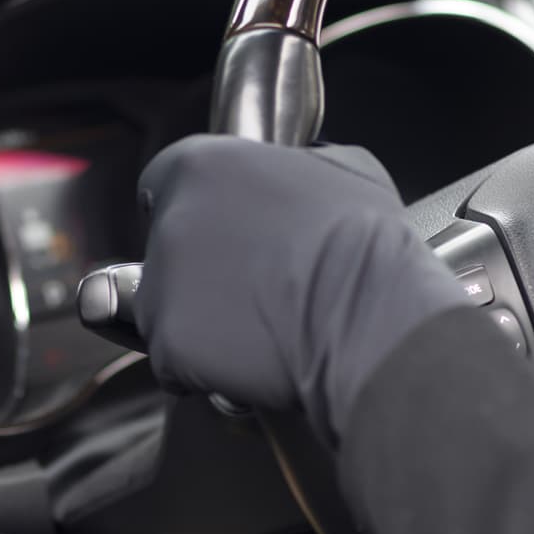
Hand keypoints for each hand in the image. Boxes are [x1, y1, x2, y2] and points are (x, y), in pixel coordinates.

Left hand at [136, 135, 468, 444]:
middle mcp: (172, 221)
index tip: (216, 230)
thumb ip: (294, 166)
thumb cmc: (364, 244)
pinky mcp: (170, 345)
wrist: (372, 319)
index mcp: (201, 166)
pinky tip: (249, 359)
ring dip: (196, 319)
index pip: (163, 184)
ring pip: (161, 307)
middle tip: (246, 284)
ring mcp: (164, 286)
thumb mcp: (342, 170)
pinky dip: (203, 368)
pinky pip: (174, 360)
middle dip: (196, 268)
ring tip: (251, 327)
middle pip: (164, 249)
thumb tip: (299, 174)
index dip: (193, 209)